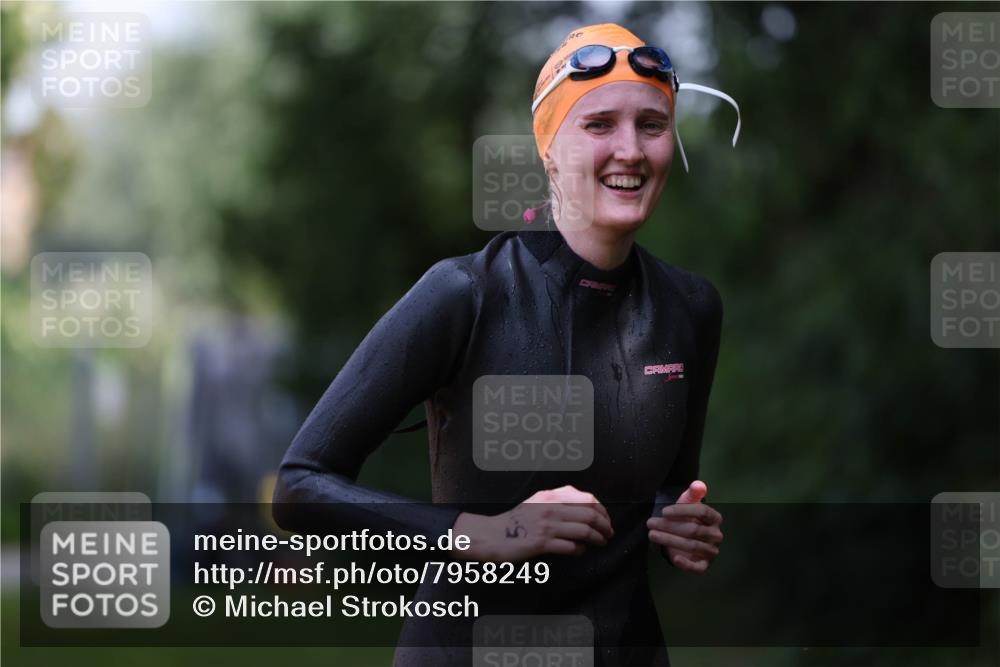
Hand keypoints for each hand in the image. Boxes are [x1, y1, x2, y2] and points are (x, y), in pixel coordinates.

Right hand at [450, 485, 613, 561]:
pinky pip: (571, 547)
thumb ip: (557, 500)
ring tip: (601, 543)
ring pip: (584, 530)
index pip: (587, 499)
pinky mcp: (542, 543)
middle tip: (609, 534)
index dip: (602, 510)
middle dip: (605, 526)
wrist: (492, 535)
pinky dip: (581, 550)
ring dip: (597, 539)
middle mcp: (550, 507)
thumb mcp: (536, 502)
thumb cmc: (515, 522)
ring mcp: (546, 525)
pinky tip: (581, 551)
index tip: (606, 519)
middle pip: (589, 514)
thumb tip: (583, 505)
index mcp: (550, 496)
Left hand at [646, 480, 722, 574]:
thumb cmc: (688, 519)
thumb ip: (693, 493)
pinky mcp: (704, 565)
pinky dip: (686, 564)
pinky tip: (674, 558)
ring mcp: (711, 551)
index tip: (664, 511)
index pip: (702, 512)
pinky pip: (697, 568)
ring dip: (670, 540)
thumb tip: (697, 484)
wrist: (687, 539)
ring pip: (692, 546)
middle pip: (693, 530)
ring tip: (652, 534)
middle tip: (651, 523)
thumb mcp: (688, 504)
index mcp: (715, 518)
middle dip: (670, 526)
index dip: (683, 511)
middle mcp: (716, 535)